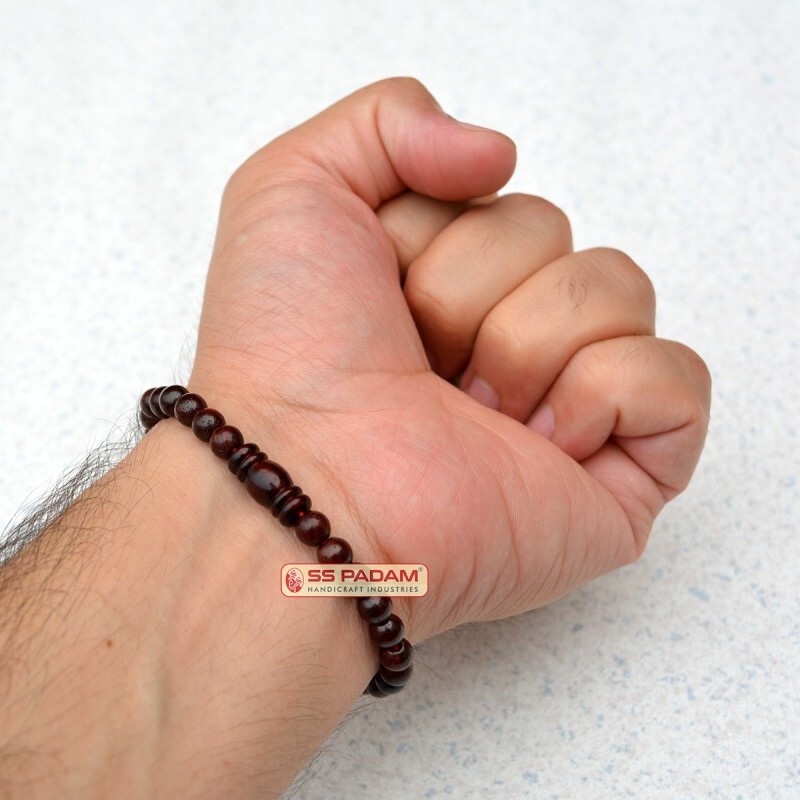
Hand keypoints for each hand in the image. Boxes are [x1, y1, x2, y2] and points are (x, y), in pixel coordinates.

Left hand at [190, 77, 710, 642]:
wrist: (307, 480)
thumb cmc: (288, 350)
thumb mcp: (296, 188)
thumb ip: (390, 120)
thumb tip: (501, 154)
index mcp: (448, 284)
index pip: (500, 195)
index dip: (433, 230)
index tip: (377, 296)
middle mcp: (507, 340)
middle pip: (558, 237)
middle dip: (471, 289)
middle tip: (420, 365)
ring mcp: (566, 407)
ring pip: (620, 292)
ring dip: (524, 342)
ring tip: (467, 411)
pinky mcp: (617, 475)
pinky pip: (676, 381)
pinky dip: (605, 394)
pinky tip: (538, 442)